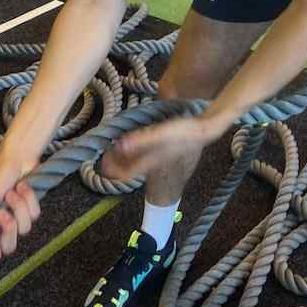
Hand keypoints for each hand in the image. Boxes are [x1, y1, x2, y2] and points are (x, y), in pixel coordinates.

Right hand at [0, 149, 39, 267]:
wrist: (20, 157)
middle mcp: (1, 225)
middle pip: (9, 246)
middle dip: (8, 229)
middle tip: (3, 213)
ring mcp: (17, 218)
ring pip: (24, 229)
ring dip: (19, 207)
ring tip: (13, 192)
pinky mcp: (30, 209)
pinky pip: (35, 214)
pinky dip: (30, 199)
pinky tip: (23, 187)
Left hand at [100, 115, 222, 183]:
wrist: (204, 132)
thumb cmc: (183, 133)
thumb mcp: (161, 134)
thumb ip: (141, 141)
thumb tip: (119, 146)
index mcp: (150, 163)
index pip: (126, 174)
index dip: (112, 171)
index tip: (102, 163)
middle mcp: (152, 164)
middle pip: (129, 169)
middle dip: (116, 163)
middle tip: (106, 152)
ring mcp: (157, 159)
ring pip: (135, 163)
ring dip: (124, 158)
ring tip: (116, 146)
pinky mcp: (162, 152)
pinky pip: (143, 157)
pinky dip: (133, 153)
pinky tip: (133, 143)